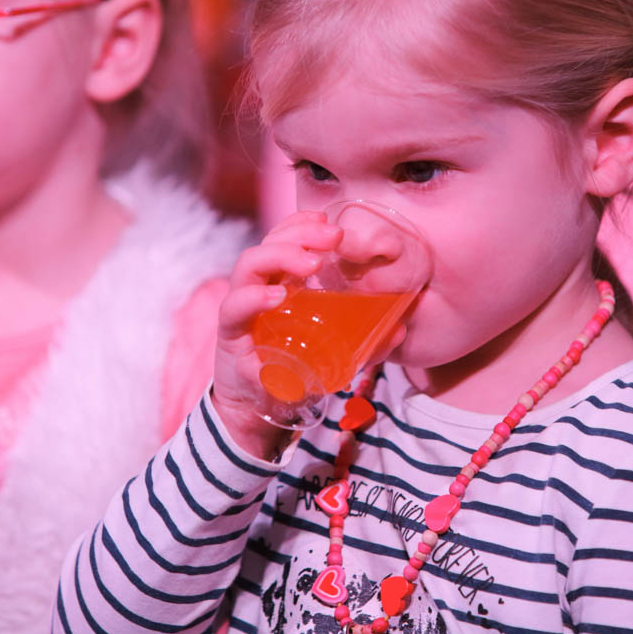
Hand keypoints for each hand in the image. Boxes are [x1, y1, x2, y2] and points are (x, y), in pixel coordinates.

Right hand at [211, 211, 341, 458]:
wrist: (256, 413)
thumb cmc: (291, 372)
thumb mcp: (332, 352)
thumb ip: (365, 342)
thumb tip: (401, 330)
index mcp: (277, 284)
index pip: (283, 239)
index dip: (302, 224)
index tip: (328, 219)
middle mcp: (255, 290)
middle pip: (269, 245)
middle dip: (299, 235)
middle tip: (331, 238)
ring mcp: (240, 311)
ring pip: (248, 268)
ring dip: (278, 258)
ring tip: (309, 264)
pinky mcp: (231, 337)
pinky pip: (234, 310)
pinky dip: (252, 301)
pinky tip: (275, 298)